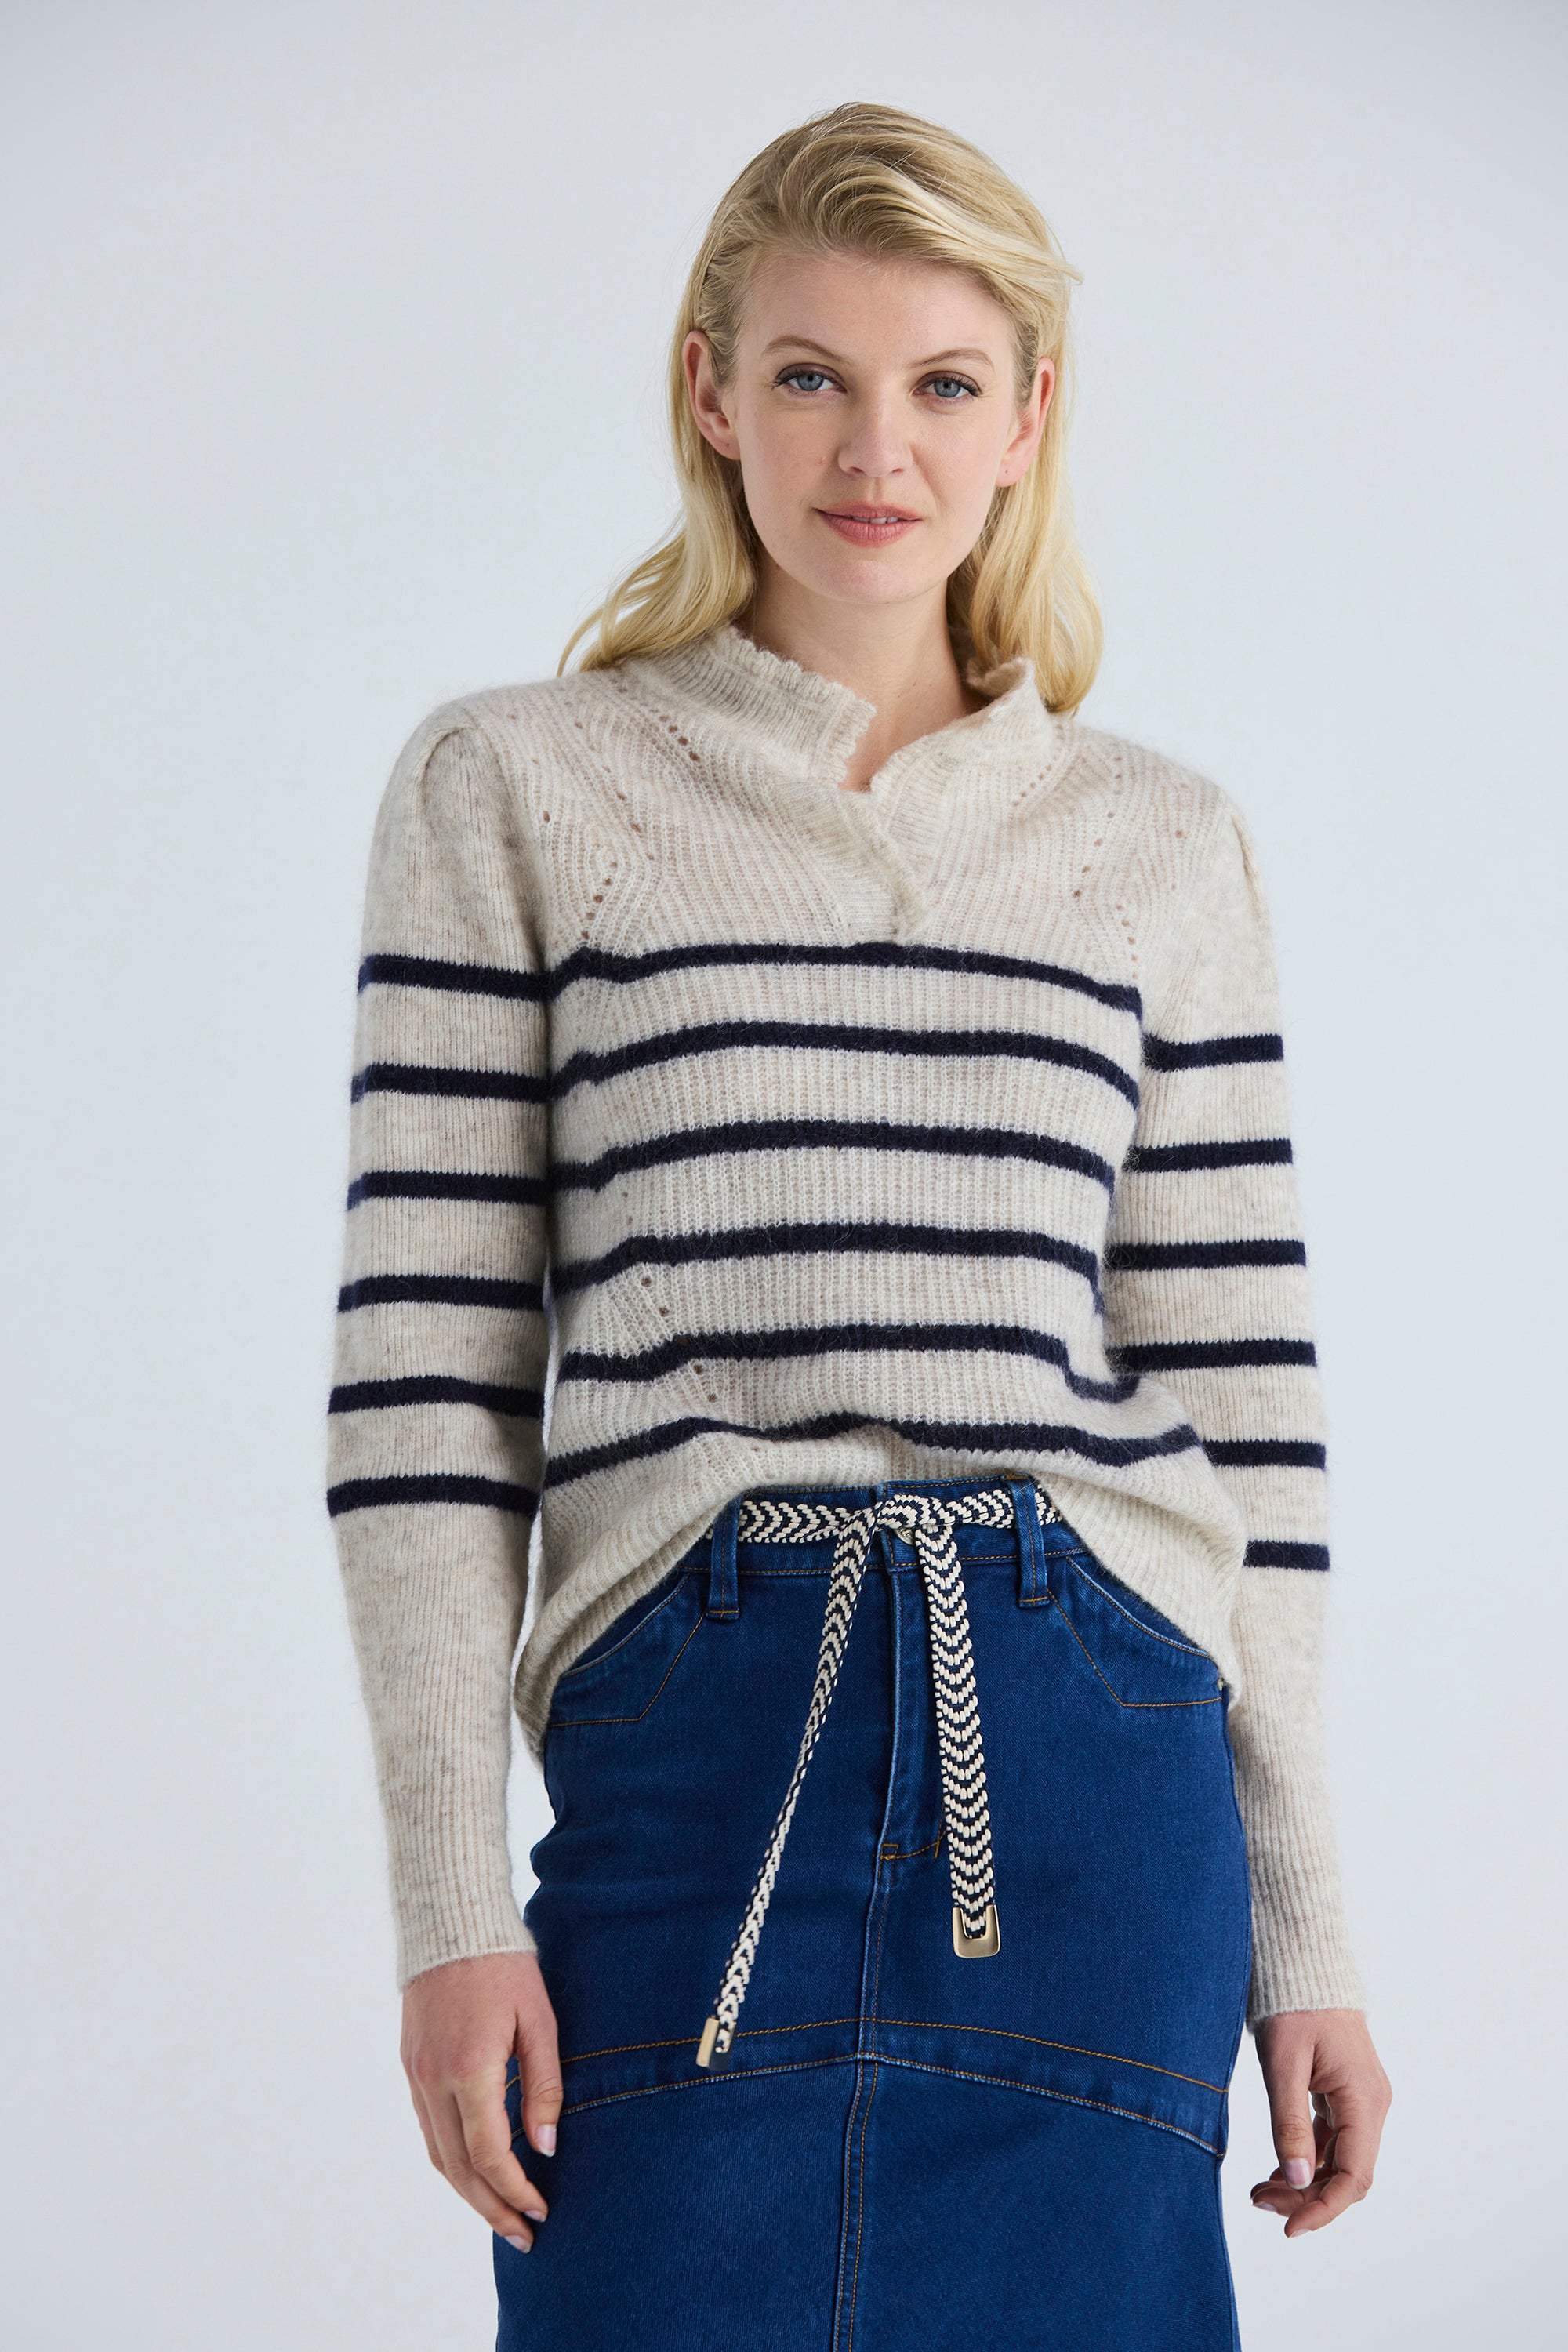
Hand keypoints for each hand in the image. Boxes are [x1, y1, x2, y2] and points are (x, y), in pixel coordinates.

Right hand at [401, 1950, 563, 2250]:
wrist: (452, 1921)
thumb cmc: (505, 1965)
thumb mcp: (539, 2020)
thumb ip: (543, 2086)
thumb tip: (545, 2146)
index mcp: (469, 2069)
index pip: (489, 2154)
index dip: (516, 2190)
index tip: (542, 2209)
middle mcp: (434, 2080)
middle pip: (459, 2168)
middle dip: (492, 2208)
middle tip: (523, 2235)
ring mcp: (416, 2075)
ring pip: (438, 2155)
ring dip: (469, 2192)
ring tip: (501, 2214)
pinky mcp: (411, 2066)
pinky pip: (428, 2129)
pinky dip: (451, 2160)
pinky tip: (476, 2170)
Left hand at [1250, 2008, 1391, 2236]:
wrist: (1302, 1961)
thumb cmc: (1292, 2004)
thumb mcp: (1283, 2062)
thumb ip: (1290, 2123)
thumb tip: (1299, 2182)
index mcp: (1363, 2098)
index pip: (1353, 2176)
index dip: (1323, 2209)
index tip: (1288, 2229)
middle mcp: (1371, 2104)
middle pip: (1348, 2174)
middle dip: (1308, 2198)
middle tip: (1260, 2203)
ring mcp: (1361, 2099)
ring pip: (1341, 2160)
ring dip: (1306, 2182)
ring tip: (1260, 2192)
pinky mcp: (1345, 2093)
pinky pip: (1334, 2140)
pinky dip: (1309, 2159)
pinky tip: (1279, 2170)